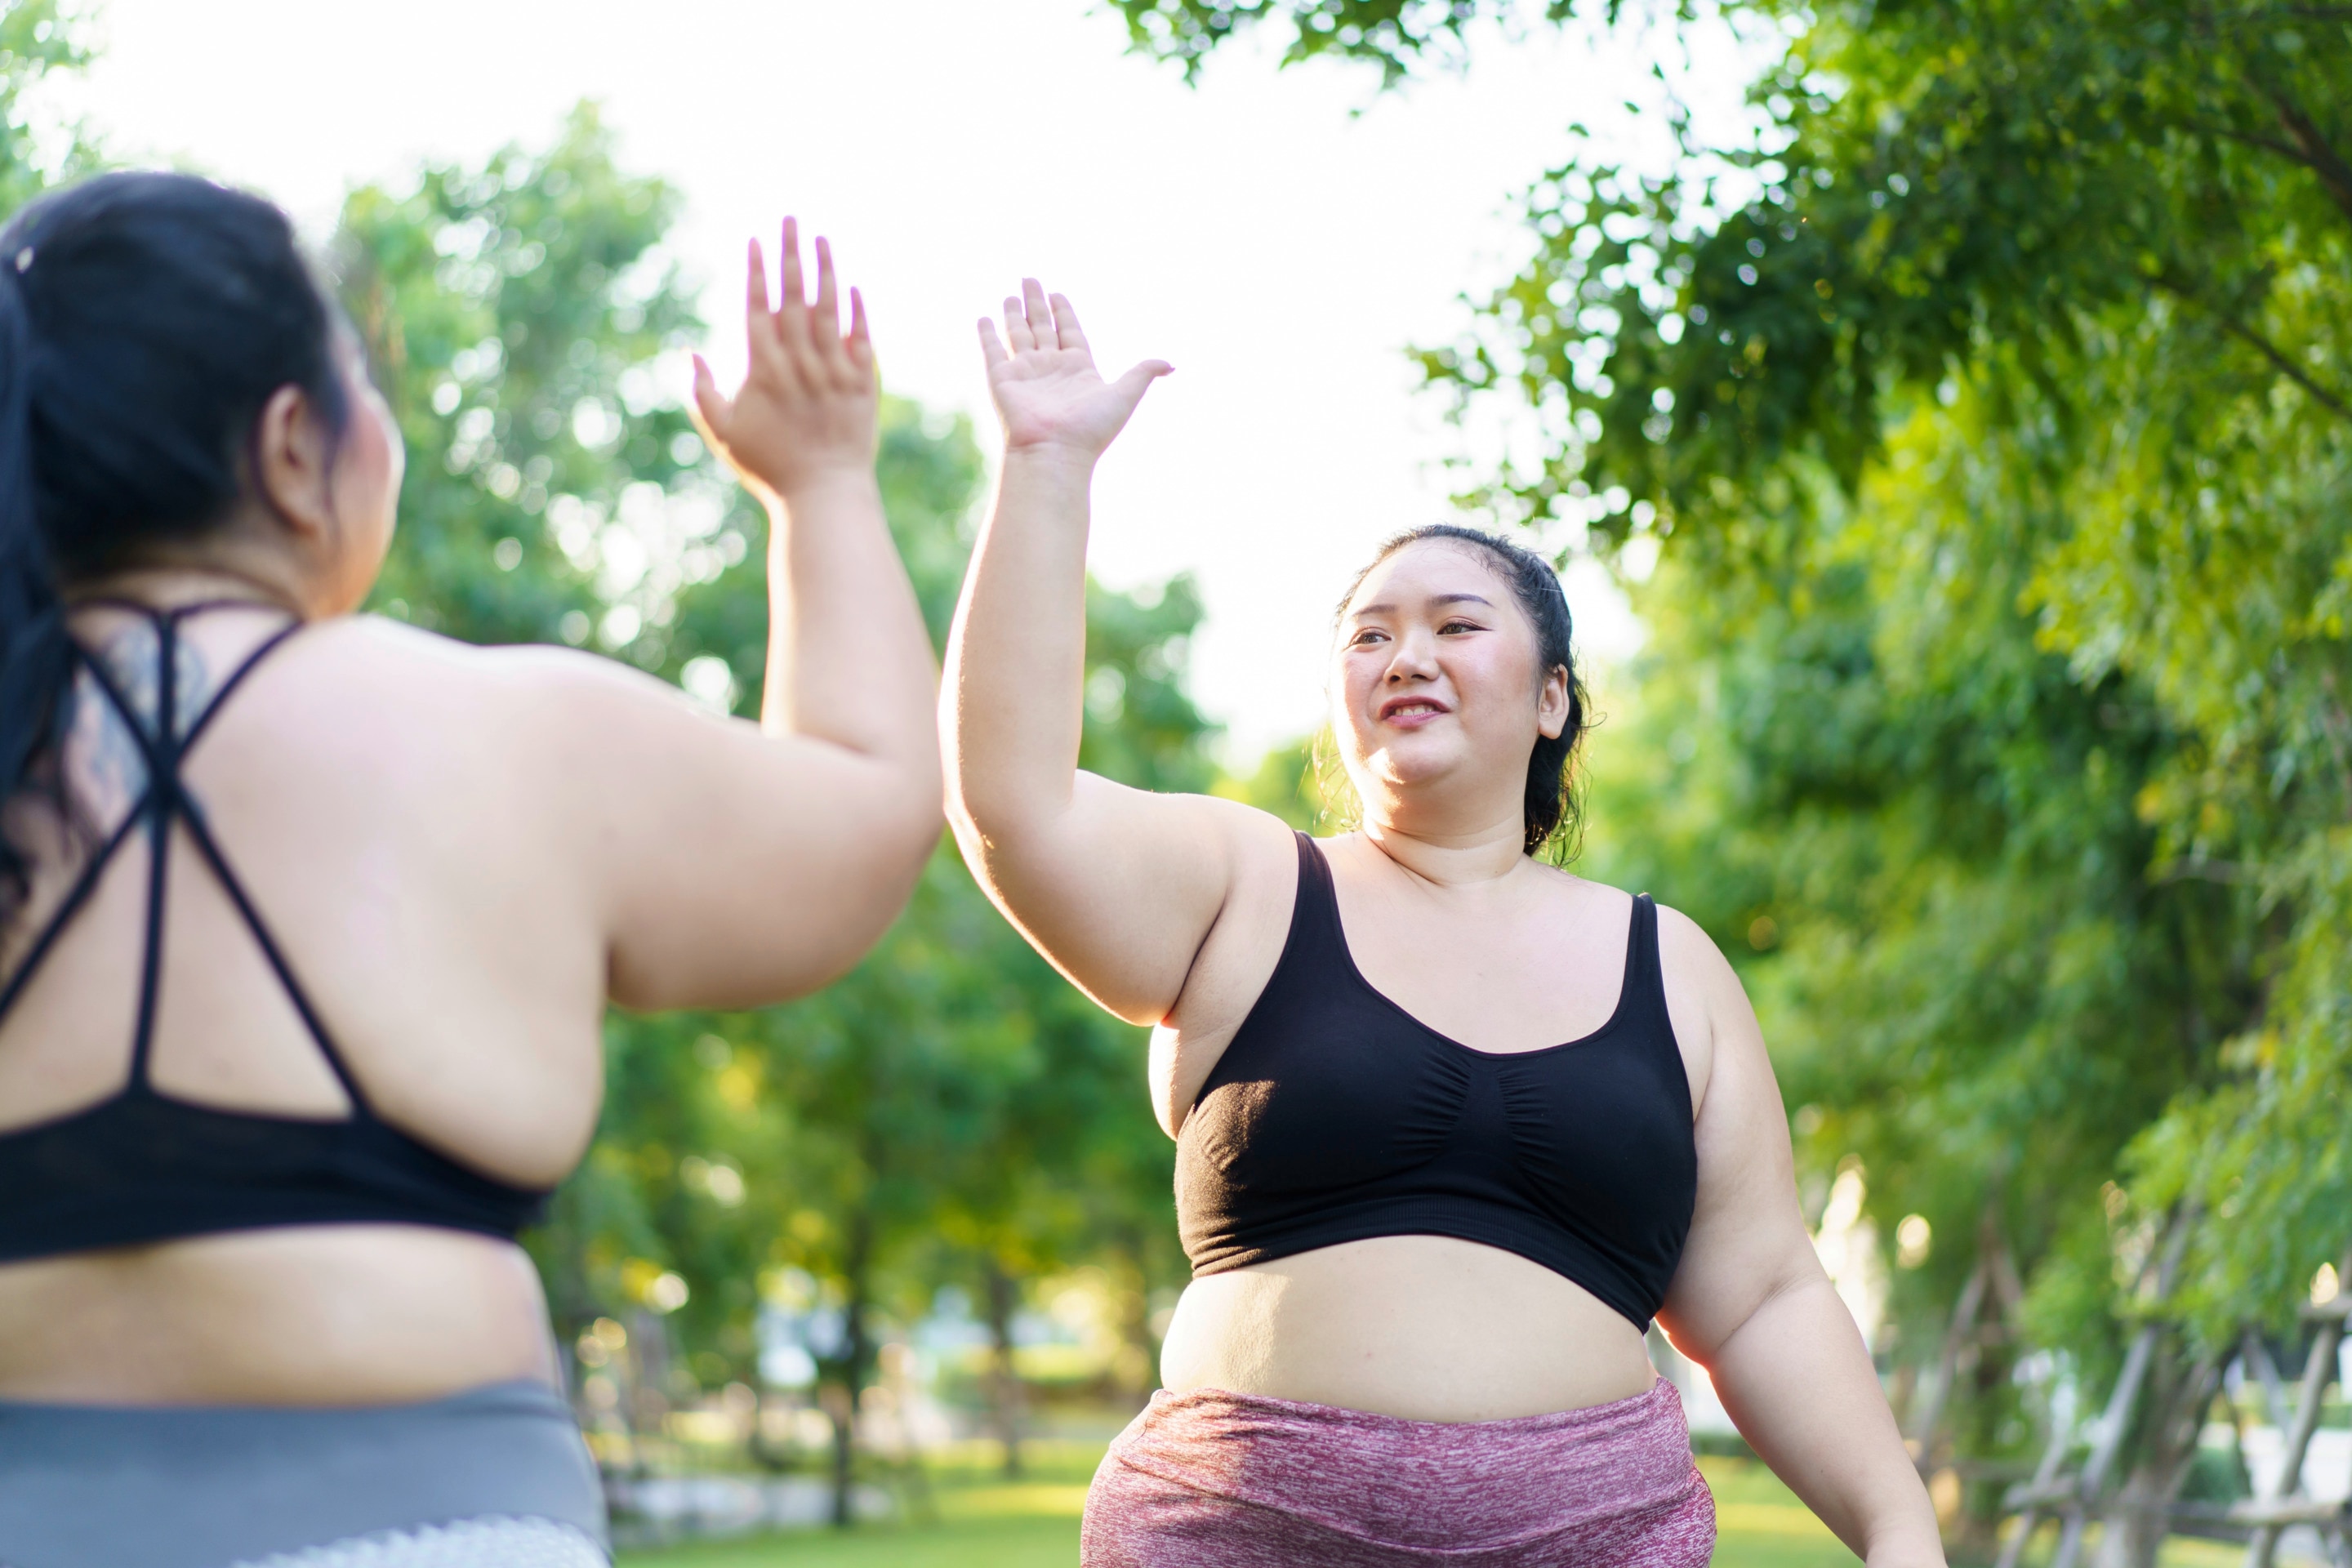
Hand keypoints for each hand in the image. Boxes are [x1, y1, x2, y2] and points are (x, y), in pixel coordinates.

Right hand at [691, 219, 876, 503]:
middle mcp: (799, 363)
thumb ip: (703, 392)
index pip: (758, 307)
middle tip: (790, 218)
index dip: (757, 271)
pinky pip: (861, 339)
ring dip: (826, 270)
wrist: (824, 495)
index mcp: (763, 369)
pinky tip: (853, 284)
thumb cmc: (769, 466)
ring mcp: (834, 371)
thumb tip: (690, 353)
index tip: (756, 239)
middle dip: (790, 254)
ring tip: (822, 238)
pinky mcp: (863, 384)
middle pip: (794, 297)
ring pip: (829, 310)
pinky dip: (857, 311)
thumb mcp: (723, 432)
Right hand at [979, 280, 1169, 461]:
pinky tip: (985, 317)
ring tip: (1011, 293)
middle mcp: (1050, 368)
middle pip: (1042, 327)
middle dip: (1036, 303)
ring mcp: (1026, 373)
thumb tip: (1171, 364)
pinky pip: (993, 350)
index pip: (1069, 331)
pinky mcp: (1003, 380)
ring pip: (1018, 335)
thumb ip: (1143, 373)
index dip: (1063, 311)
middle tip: (1029, 278)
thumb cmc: (1091, 429)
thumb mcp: (1125, 395)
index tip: (1056, 293)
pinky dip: (988, 334)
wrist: (1055, 453)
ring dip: (1014, 314)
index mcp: (1078, 368)